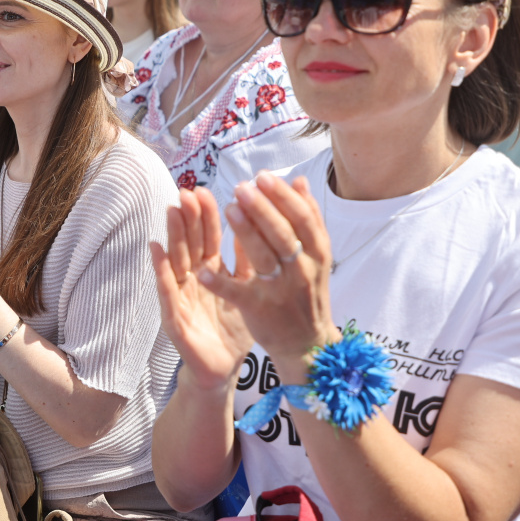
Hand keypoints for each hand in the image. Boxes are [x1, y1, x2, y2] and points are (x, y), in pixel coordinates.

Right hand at [153, 188, 254, 391]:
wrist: (222, 368)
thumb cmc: (231, 328)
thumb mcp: (245, 290)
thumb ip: (246, 260)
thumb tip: (253, 223)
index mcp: (211, 271)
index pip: (207, 237)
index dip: (206, 215)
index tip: (205, 190)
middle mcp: (193, 279)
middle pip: (190, 243)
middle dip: (189, 217)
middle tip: (187, 192)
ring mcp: (180, 296)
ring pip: (176, 260)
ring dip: (173, 235)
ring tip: (171, 210)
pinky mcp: (173, 316)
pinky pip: (166, 290)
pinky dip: (161, 269)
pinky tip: (155, 249)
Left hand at [217, 172, 339, 371]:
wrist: (306, 344)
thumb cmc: (307, 292)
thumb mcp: (316, 256)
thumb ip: (308, 219)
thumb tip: (298, 180)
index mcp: (317, 253)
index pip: (303, 218)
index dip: (283, 196)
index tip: (263, 177)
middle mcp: (302, 271)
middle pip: (283, 234)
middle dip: (262, 208)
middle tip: (242, 188)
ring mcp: (281, 291)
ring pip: (263, 258)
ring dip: (245, 232)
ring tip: (228, 208)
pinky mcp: (260, 310)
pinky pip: (238, 294)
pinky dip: (220, 283)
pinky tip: (202, 270)